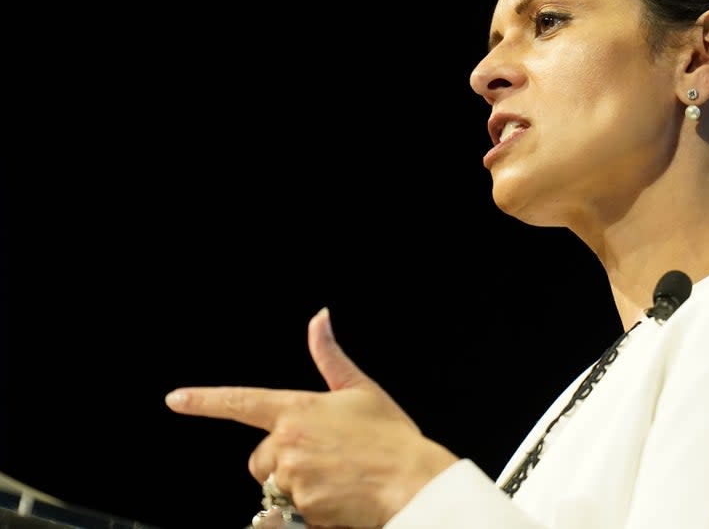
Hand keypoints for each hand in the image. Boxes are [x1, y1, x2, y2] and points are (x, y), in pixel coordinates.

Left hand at [165, 308, 458, 527]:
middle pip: (259, 459)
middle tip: (323, 458)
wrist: (412, 480)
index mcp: (297, 410)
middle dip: (281, 461)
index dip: (204, 400)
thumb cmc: (390, 435)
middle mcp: (287, 444)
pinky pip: (295, 511)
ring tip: (337, 477)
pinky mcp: (303, 509)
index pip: (240, 402)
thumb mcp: (360, 389)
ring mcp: (293, 479)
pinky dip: (313, 506)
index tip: (176, 399)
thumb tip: (319, 317)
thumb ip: (329, 356)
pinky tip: (340, 496)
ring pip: (277, 486)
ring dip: (298, 484)